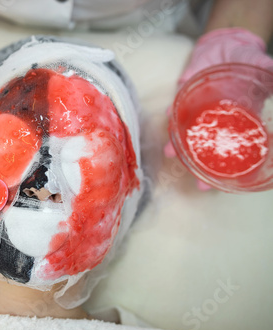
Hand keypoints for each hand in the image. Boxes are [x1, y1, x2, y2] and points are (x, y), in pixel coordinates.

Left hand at [165, 28, 272, 190]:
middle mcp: (219, 119)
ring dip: (179, 145)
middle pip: (211, 148)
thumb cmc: (247, 59)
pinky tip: (167, 118)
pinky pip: (177, 107)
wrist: (226, 44)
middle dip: (204, 166)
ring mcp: (201, 109)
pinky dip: (172, 113)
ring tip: (171, 155)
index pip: (237, 147)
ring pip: (189, 133)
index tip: (230, 183)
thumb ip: (269, 70)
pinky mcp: (186, 94)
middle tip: (198, 185)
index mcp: (240, 117)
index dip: (233, 167)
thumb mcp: (260, 64)